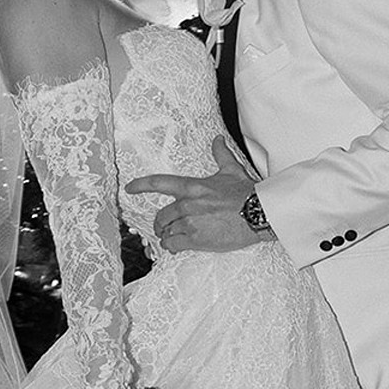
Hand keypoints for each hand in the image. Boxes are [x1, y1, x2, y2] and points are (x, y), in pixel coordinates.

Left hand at [126, 136, 266, 252]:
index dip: (141, 185)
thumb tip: (218, 140)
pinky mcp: (196, 240)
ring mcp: (190, 223)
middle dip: (160, 223)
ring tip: (171, 239)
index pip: (159, 183)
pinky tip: (176, 247)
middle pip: (161, 216)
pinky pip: (174, 245)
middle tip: (162, 228)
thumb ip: (220, 155)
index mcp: (192, 187)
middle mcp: (187, 205)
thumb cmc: (246, 193)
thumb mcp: (231, 170)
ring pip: (167, 232)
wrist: (258, 213)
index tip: (130, 188)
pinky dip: (172, 247)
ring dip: (167, 236)